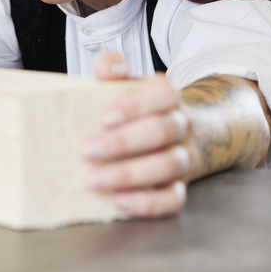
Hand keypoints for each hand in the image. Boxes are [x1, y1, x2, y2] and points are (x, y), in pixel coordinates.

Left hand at [82, 51, 190, 217]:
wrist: (170, 134)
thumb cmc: (135, 108)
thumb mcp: (126, 83)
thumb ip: (114, 68)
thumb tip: (106, 69)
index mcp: (167, 96)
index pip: (162, 94)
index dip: (135, 106)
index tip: (104, 118)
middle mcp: (181, 124)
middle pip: (162, 130)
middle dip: (123, 142)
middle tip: (86, 151)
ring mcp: (183, 157)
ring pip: (168, 165)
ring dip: (129, 174)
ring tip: (94, 180)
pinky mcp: (180, 186)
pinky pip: (173, 199)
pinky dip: (147, 203)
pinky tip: (119, 201)